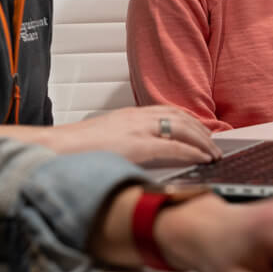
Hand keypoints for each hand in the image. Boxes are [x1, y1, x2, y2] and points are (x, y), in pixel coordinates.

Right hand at [54, 105, 220, 165]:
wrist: (57, 148)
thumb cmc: (76, 149)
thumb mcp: (106, 138)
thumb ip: (125, 140)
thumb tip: (139, 152)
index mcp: (129, 114)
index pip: (168, 112)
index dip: (190, 121)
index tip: (203, 132)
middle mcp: (136, 117)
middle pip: (180, 117)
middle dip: (202, 131)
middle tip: (215, 145)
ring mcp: (137, 129)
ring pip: (182, 128)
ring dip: (202, 140)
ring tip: (214, 153)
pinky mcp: (137, 145)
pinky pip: (174, 146)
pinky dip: (193, 151)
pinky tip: (203, 159)